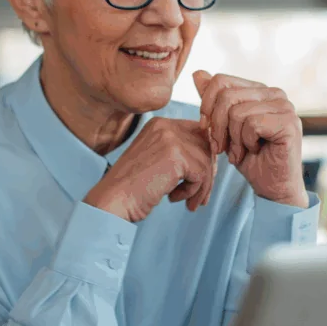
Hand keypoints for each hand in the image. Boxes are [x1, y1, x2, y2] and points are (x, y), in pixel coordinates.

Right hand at [83, 117, 216, 221]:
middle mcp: (166, 125)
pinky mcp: (176, 156)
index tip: (198, 180)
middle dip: (207, 173)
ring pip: (207, 161)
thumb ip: (180, 152)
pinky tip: (175, 198)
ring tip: (187, 201)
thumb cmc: (133, 187)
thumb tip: (214, 157)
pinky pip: (202, 174)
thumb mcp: (157, 160)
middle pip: (206, 145)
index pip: (198, 134)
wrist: (113, 201)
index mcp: (160, 124)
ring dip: (201, 186)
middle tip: (198, 196)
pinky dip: (194, 191)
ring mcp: (171, 138)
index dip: (203, 158)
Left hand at [193, 71, 307, 208]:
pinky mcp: (289, 122)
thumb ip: (214, 101)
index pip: (221, 80)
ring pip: (237, 112)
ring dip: (233, 139)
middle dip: (217, 126)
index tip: (207, 130)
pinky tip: (255, 151)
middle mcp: (275, 93)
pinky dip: (246, 142)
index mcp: (259, 90)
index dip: (206, 106)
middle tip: (222, 147)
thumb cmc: (250, 159)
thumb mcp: (224, 128)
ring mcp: (285, 106)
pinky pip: (252, 124)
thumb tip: (198, 73)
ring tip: (240, 152)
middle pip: (226, 96)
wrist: (272, 187)